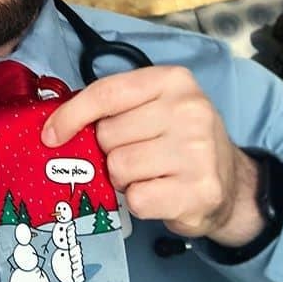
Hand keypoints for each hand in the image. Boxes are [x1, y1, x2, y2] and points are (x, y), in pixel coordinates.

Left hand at [41, 66, 263, 244]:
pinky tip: (160, 192)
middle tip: (134, 152)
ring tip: (148, 173)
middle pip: (108, 134)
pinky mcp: (199, 191)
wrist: (232, 182)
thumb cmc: (177, 137)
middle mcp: (189, 111)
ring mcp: (198, 151)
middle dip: (109, 150)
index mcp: (172, 80)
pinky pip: (137, 199)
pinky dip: (139, 201)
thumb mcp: (151, 105)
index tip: (50, 134)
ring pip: (119, 167)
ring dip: (123, 177)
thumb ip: (111, 107)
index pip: (105, 94)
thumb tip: (54, 126)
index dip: (71, 115)